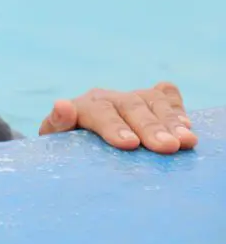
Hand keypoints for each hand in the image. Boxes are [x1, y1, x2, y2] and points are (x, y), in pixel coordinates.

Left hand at [39, 82, 197, 153]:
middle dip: (150, 127)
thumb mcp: (55, 137)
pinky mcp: (150, 100)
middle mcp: (110, 98)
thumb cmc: (67, 143)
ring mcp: (132, 97)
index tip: (130, 144)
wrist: (78, 135)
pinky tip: (188, 125)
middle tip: (167, 147)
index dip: (114, 127)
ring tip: (186, 140)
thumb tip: (62, 105)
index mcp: (85, 106)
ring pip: (153, 101)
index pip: (100, 112)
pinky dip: (178, 109)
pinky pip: (167, 97)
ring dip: (171, 120)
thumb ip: (56, 122)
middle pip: (131, 107)